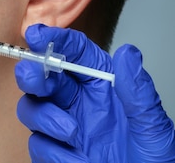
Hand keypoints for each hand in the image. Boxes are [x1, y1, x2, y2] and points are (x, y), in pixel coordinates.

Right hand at [14, 24, 174, 161]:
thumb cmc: (153, 162)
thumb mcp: (152, 126)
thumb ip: (138, 91)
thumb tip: (127, 53)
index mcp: (103, 86)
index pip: (75, 53)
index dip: (54, 40)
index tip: (37, 35)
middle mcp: (79, 102)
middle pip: (42, 76)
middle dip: (32, 72)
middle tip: (34, 75)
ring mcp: (63, 127)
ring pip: (31, 107)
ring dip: (43, 117)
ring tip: (70, 133)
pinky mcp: (55, 153)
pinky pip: (38, 144)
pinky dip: (53, 152)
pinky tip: (75, 159)